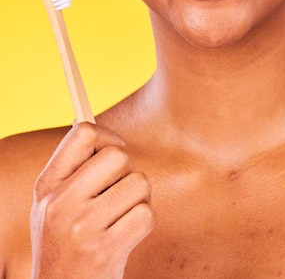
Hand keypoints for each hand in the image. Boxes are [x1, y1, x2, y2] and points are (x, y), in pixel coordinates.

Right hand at [30, 122, 154, 278]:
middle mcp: (60, 204)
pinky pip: (146, 215)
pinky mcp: (105, 251)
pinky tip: (125, 236)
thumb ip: (72, 169)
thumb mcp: (54, 204)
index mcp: (46, 186)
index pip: (83, 134)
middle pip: (118, 156)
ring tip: (121, 216)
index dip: (107, 136)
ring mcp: (82, 228)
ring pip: (139, 183)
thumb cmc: (65, 243)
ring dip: (139, 199)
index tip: (115, 148)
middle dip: (127, 171)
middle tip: (119, 190)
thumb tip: (92, 124)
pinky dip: (143, 223)